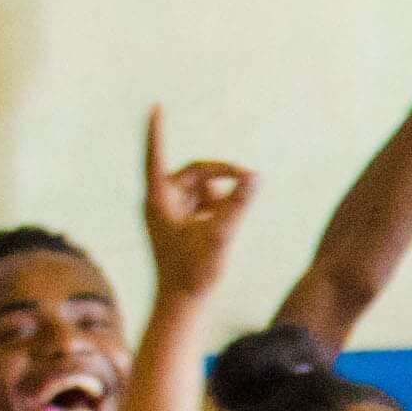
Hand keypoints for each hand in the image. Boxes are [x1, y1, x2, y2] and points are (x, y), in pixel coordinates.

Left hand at [139, 110, 255, 299]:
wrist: (182, 303)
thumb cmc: (194, 273)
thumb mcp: (221, 234)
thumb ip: (239, 203)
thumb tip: (256, 176)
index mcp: (159, 199)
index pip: (155, 155)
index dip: (157, 130)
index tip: (157, 106)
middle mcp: (161, 201)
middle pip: (196, 172)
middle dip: (223, 175)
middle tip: (252, 179)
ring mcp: (171, 212)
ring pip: (203, 187)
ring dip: (222, 196)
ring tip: (226, 224)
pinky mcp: (181, 223)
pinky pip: (205, 202)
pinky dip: (219, 208)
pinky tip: (221, 231)